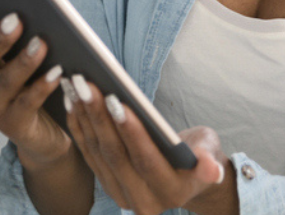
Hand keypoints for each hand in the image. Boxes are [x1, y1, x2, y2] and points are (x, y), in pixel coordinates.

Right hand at [0, 0, 71, 167]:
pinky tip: (57, 73)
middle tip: (15, 18)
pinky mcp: (12, 125)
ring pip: (3, 81)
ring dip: (23, 62)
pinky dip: (42, 87)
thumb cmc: (36, 77)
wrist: (47, 129)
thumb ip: (22, 30)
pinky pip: (27, 103)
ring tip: (40, 44)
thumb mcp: (24, 51)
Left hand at [61, 75, 233, 214]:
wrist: (188, 175)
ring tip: (77, 84)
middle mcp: (143, 201)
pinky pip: (88, 153)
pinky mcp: (107, 184)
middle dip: (99, 117)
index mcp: (170, 192)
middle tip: (87, 84)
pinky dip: (79, 125)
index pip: (146, 160)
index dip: (131, 132)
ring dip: (85, 117)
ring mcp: (121, 194)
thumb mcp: (211, 151)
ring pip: (98, 152)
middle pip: (116, 155)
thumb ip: (208, 160)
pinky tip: (72, 100)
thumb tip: (212, 170)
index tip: (115, 101)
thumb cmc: (202, 153)